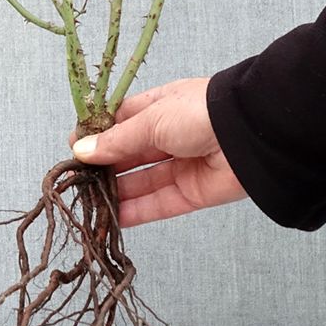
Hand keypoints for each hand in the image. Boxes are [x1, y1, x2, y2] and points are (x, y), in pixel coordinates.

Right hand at [68, 78, 246, 226]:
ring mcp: (182, 165)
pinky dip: (136, 212)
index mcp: (161, 107)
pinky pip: (159, 204)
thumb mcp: (151, 120)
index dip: (99, 135)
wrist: (251, 134)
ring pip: (142, 182)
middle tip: (76, 181)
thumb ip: (117, 141)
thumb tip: (81, 151)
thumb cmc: (199, 113)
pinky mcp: (193, 193)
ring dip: (116, 192)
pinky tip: (112, 218)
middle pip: (130, 154)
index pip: (122, 121)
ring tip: (88, 202)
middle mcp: (170, 135)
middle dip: (104, 166)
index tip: (75, 148)